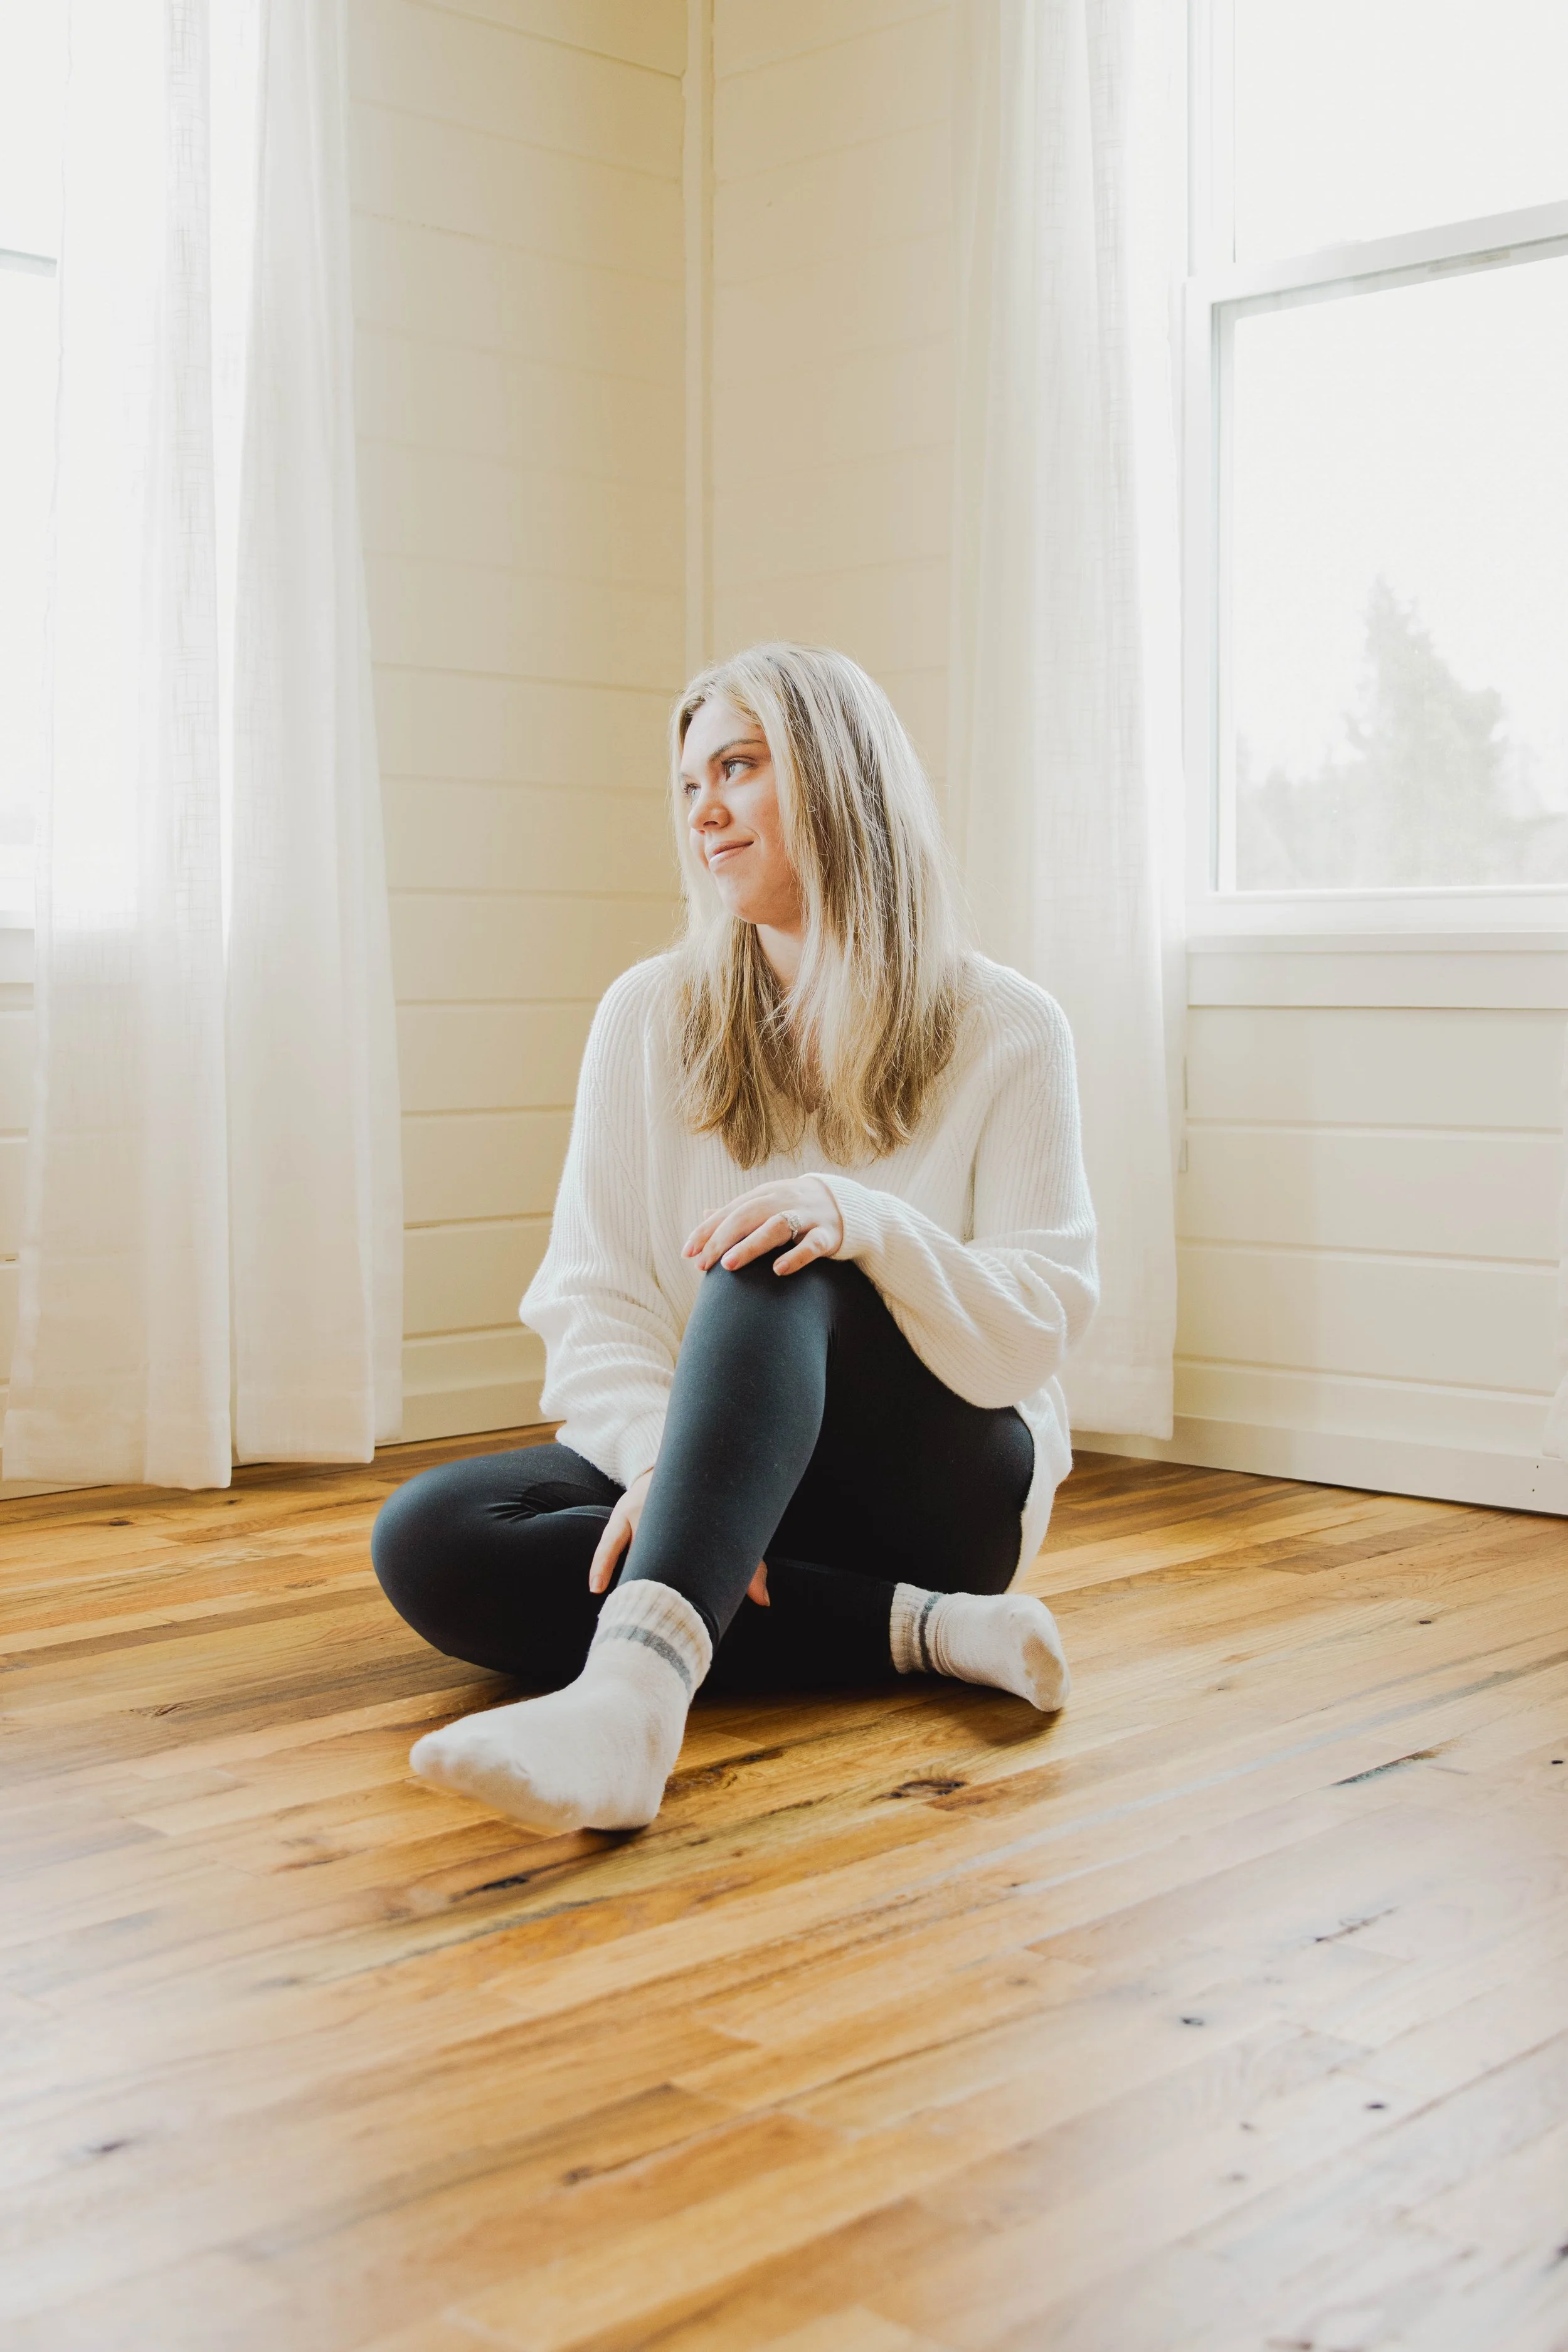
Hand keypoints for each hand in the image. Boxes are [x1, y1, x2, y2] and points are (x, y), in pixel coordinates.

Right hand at [588, 1466, 768, 1605]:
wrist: (674, 1463)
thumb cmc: (707, 1506)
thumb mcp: (730, 1529)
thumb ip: (750, 1564)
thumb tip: (764, 1601)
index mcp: (695, 1517)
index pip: (693, 1553)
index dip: (692, 1582)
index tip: (690, 1609)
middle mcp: (665, 1509)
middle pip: (659, 1553)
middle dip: (657, 1586)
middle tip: (656, 1618)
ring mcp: (639, 1509)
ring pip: (632, 1550)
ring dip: (630, 1581)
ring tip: (626, 1612)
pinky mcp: (621, 1512)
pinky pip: (608, 1542)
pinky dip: (602, 1564)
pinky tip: (597, 1587)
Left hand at [683, 1175, 843, 1277]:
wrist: (849, 1205)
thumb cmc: (798, 1209)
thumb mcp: (768, 1204)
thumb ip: (739, 1211)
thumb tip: (705, 1214)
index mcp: (765, 1195)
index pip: (730, 1211)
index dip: (707, 1231)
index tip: (687, 1253)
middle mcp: (783, 1201)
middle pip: (747, 1216)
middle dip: (721, 1239)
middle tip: (703, 1263)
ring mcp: (807, 1217)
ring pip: (776, 1226)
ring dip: (750, 1245)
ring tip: (728, 1265)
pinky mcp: (829, 1234)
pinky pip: (812, 1244)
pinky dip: (795, 1256)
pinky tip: (778, 1271)